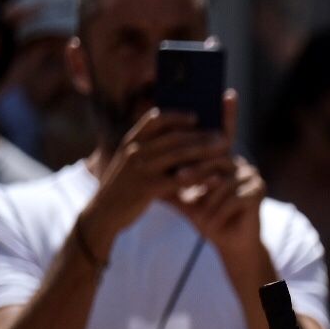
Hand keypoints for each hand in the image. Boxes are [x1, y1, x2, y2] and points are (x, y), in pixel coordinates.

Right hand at [81, 108, 229, 252]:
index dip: (176, 116)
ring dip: (205, 151)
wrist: (104, 212)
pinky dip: (202, 177)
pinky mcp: (149, 188)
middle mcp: (135, 151)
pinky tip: (218, 178)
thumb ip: (149, 150)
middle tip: (223, 137)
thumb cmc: (124, 186)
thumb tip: (182, 138)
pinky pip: (182, 180)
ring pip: (179, 155)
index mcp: (131, 142)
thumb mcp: (131, 163)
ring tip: (225, 151)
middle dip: (201, 135)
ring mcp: (141, 169)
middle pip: (174, 137)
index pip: (154, 120)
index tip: (196, 116)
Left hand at [173, 93, 262, 260]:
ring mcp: (252, 176)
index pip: (223, 132)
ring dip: (206, 196)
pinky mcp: (258, 193)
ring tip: (195, 208)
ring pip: (222, 179)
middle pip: (215, 157)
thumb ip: (170, 171)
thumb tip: (141, 153)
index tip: (227, 92)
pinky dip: (218, 210)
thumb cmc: (204, 213)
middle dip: (196, 170)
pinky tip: (211, 221)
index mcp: (224, 158)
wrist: (227, 240)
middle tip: (178, 178)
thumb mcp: (182, 191)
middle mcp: (241, 162)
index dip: (227, 113)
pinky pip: (233, 196)